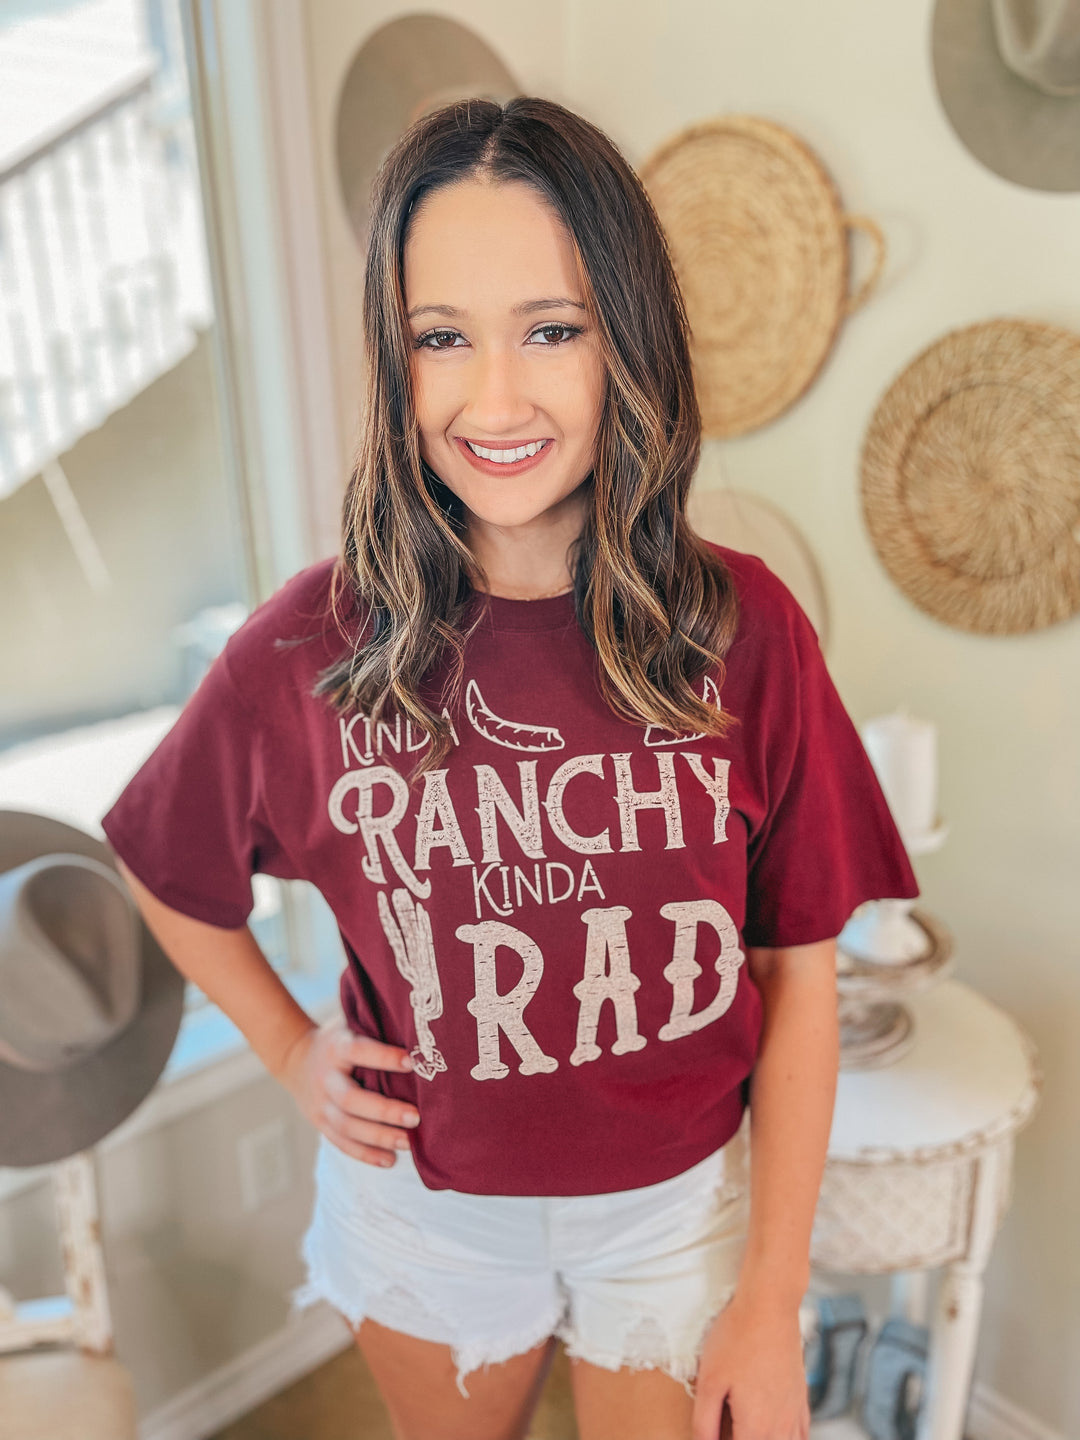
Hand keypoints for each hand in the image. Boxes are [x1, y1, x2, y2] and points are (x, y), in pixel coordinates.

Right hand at [276, 1016, 419, 1166]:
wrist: (296, 1058)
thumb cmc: (339, 1038)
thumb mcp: (349, 1021)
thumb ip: (373, 1020)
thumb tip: (415, 1010)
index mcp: (335, 1046)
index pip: (358, 1050)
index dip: (383, 1056)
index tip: (412, 1061)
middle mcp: (325, 1076)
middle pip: (351, 1099)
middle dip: (384, 1110)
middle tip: (416, 1116)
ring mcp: (320, 1103)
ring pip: (346, 1125)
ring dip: (378, 1137)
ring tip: (408, 1142)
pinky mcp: (320, 1123)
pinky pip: (341, 1142)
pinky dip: (365, 1154)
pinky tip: (390, 1160)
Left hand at [691, 1289, 809, 1439]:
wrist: (769, 1307)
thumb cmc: (737, 1338)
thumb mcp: (709, 1381)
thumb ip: (704, 1422)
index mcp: (755, 1429)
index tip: (713, 1435)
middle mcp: (780, 1429)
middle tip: (724, 1427)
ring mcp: (794, 1415)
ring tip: (743, 1427)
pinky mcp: (801, 1401)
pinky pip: (800, 1436)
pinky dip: (785, 1439)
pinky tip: (771, 1432)